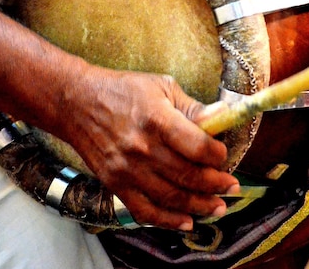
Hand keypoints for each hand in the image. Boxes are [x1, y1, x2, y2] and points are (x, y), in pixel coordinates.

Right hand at [54, 66, 238, 230]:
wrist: (77, 103)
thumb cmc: (123, 91)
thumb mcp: (161, 87)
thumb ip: (192, 106)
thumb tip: (224, 114)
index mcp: (157, 119)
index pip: (198, 147)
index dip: (217, 156)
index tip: (223, 156)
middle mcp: (142, 148)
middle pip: (188, 175)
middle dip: (216, 185)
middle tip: (231, 188)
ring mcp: (127, 169)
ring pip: (172, 197)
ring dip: (200, 205)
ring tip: (218, 207)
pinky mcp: (115, 183)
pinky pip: (145, 210)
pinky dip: (168, 220)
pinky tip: (187, 222)